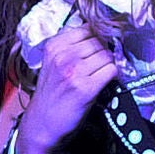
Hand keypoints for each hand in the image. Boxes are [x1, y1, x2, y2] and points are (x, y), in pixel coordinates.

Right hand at [13, 21, 119, 153]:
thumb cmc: (50, 95)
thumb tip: (99, 35)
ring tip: (102, 74)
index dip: (99, 36)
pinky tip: (106, 82)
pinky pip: (111, 70)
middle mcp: (63, 55)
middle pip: (100, 41)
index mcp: (54, 46)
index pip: (88, 28)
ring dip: (110, 64)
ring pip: (108, 55)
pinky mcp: (85, 88)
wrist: (41, 126)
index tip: (103, 44)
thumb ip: (71, 48)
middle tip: (104, 64)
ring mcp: (74, 71)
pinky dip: (113, 75)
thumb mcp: (52, 64)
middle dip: (106, 51)